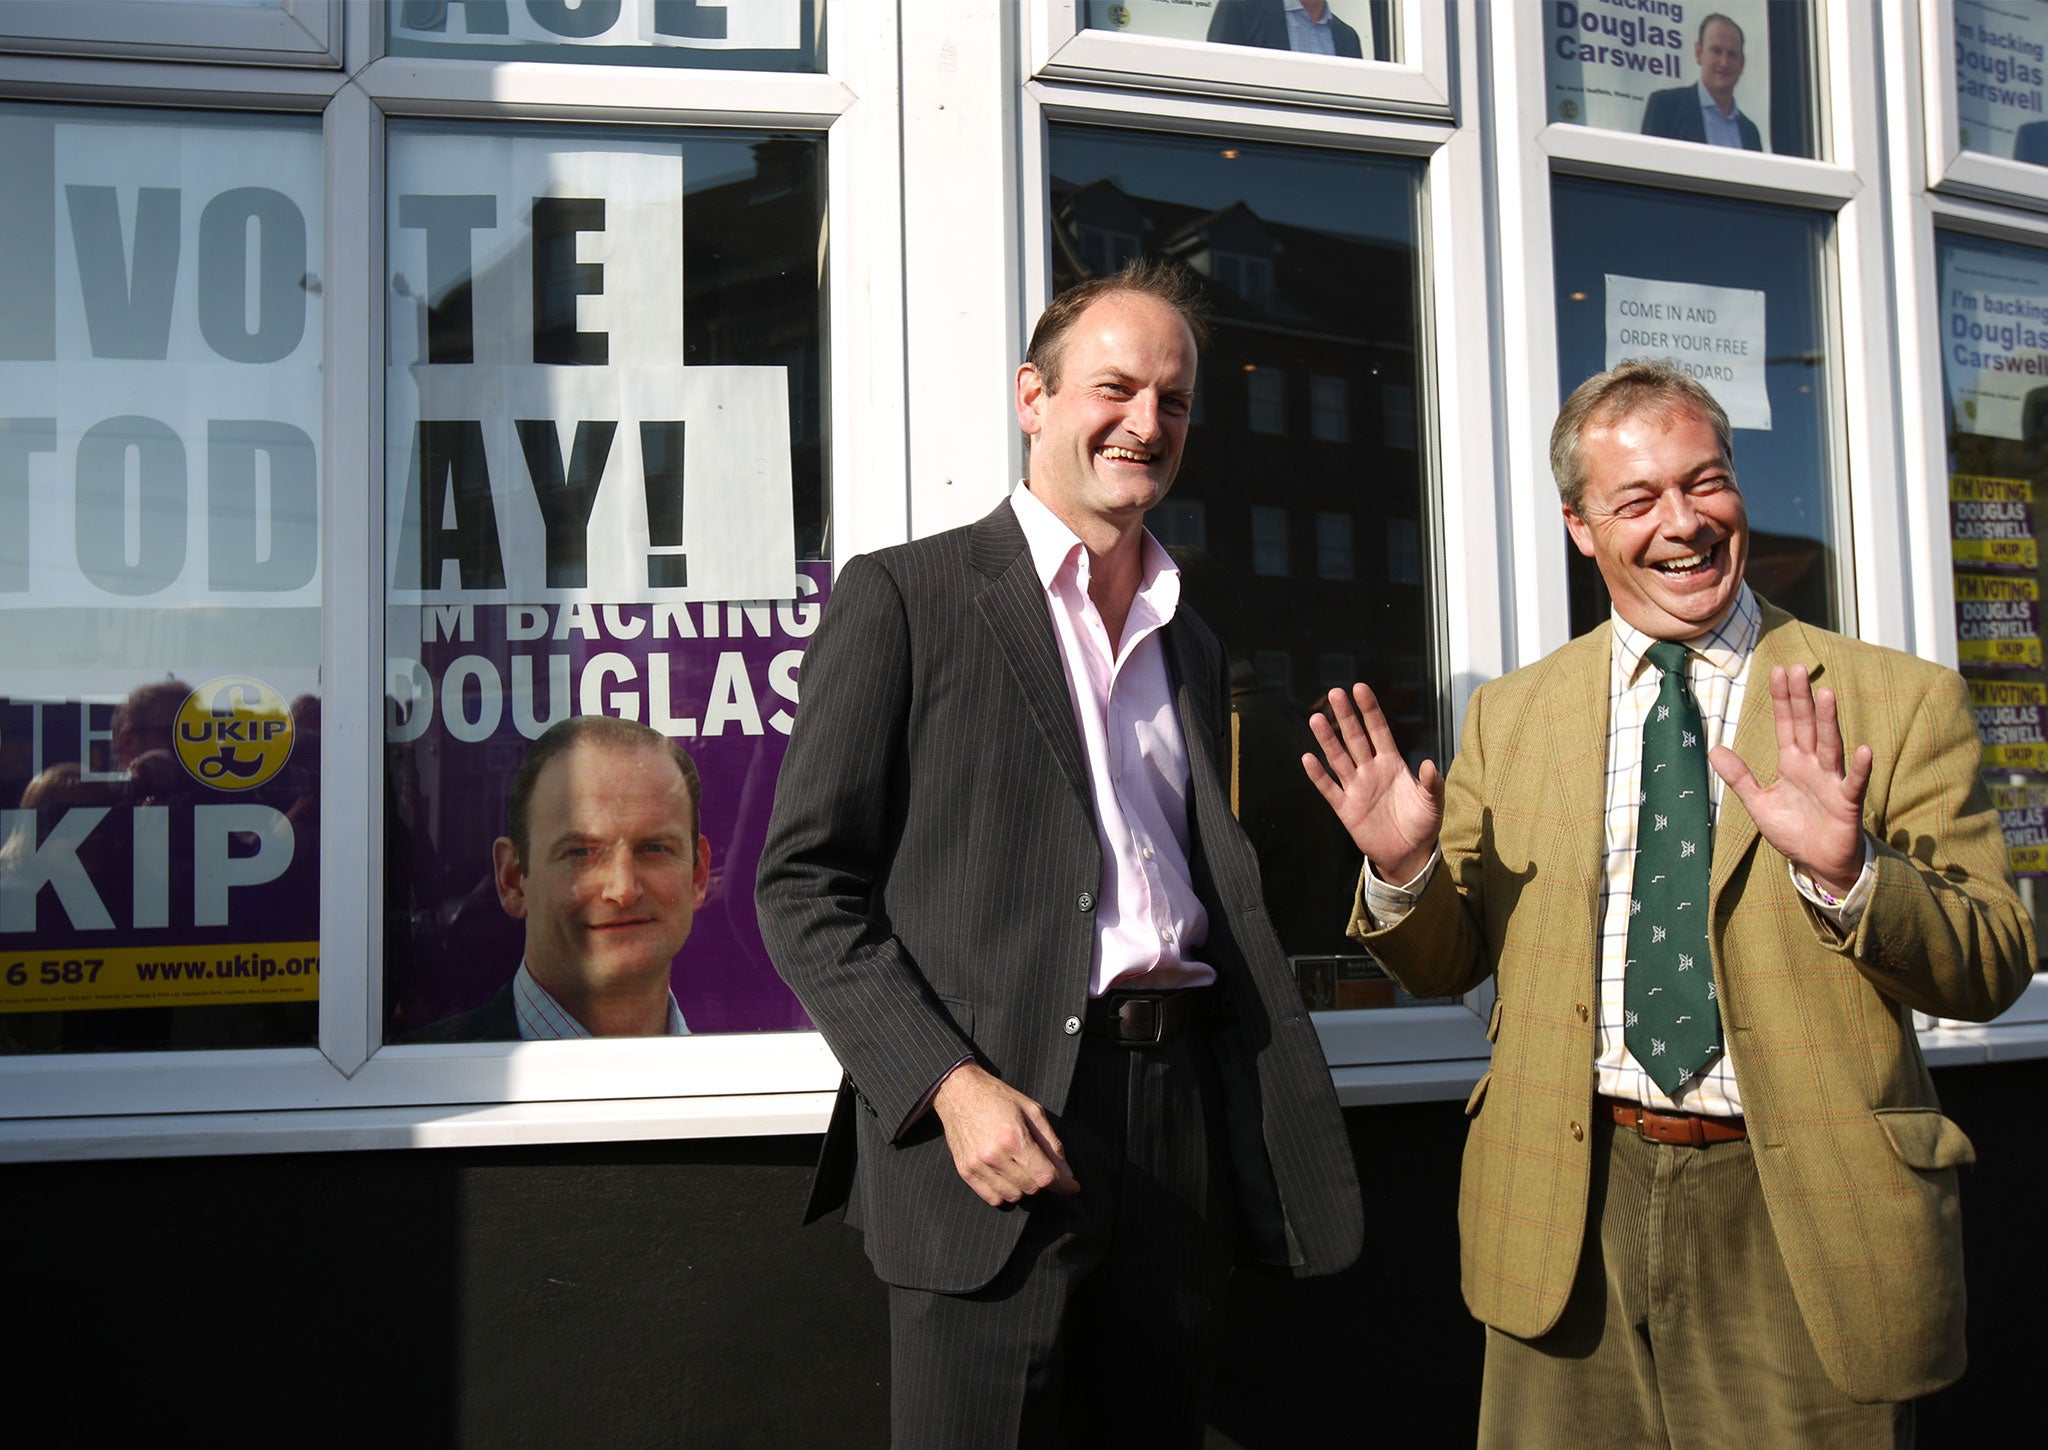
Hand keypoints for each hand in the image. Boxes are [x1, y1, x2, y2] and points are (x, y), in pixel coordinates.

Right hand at [931, 1062, 1078, 1205]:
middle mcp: (994, 1156)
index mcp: (1014, 1138)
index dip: (1063, 1185)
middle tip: (1040, 1165)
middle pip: (1031, 1188)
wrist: (958, 1091)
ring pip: (1013, 1196)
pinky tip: (1006, 1176)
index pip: (1045, 1176)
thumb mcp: (1032, 1111)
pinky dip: (1004, 1193)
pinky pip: (992, 1198)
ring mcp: (977, 1165)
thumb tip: (1066, 1172)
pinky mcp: (965, 1171)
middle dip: (1042, 1180)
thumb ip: (1052, 1143)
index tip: (1073, 1186)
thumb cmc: (998, 1097)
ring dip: (1023, 1187)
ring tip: (1020, 1167)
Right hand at [1302, 683, 1444, 884]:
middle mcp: (1371, 770)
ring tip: (1316, 718)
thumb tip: (1428, 763)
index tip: (1359, 688)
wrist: (1408, 853)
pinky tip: (1308, 759)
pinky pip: (1329, 789)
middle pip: (1355, 738)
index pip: (1378, 730)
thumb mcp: (1433, 802)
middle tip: (1335, 693)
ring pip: (1338, 758)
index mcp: (1392, 764)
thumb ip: (1431, 783)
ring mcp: (1356, 788)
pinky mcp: (1346, 808)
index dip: (1369, 710)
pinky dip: (1318, 775)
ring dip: (1327, 740)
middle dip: (1346, 716)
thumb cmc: (1422, 824)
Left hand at [1709, 665, 1870, 897]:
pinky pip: (1853, 783)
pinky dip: (1858, 768)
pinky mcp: (1846, 803)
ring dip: (1828, 721)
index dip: (1782, 699)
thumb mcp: (1759, 803)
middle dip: (1802, 698)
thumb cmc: (1794, 831)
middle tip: (1798, 668)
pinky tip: (1863, 749)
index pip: (1786, 724)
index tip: (1778, 671)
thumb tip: (1714, 749)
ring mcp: (1832, 782)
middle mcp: (1813, 766)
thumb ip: (1739, 777)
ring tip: (1826, 693)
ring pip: (1829, 745)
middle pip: (1806, 726)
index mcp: (1792, 763)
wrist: (1818, 863)